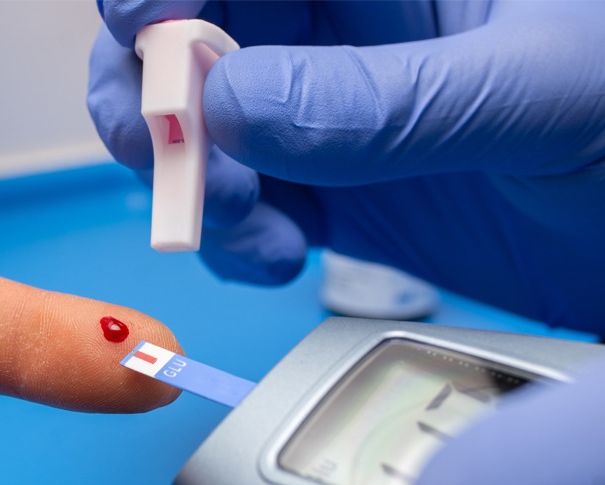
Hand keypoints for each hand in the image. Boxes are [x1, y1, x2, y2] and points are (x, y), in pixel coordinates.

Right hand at [88, 0, 604, 335]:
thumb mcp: (541, 91)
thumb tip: (232, 105)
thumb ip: (388, 98)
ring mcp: (322, 110)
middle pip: (181, 28)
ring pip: (190, 123)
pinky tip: (277, 255)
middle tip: (176, 157)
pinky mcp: (321, 187)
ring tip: (244, 226)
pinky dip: (228, 240)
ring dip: (184, 179)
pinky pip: (232, 205)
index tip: (144, 28)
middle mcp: (339, 27)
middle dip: (154, 91)